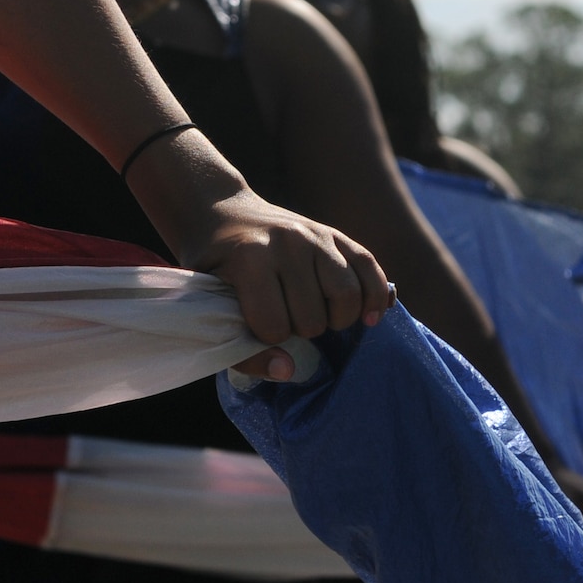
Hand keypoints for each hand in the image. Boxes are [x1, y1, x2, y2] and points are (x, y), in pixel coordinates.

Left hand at [126, 132, 392, 356]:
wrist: (220, 212)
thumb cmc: (213, 267)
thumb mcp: (208, 306)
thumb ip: (241, 349)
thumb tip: (289, 371)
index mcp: (251, 259)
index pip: (275, 328)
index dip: (265, 336)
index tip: (254, 323)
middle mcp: (288, 243)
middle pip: (313, 319)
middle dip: (299, 330)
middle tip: (283, 318)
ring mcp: (316, 235)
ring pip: (347, 297)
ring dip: (335, 320)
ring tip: (317, 317)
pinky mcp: (336, 234)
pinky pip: (370, 270)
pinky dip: (375, 297)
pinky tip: (368, 317)